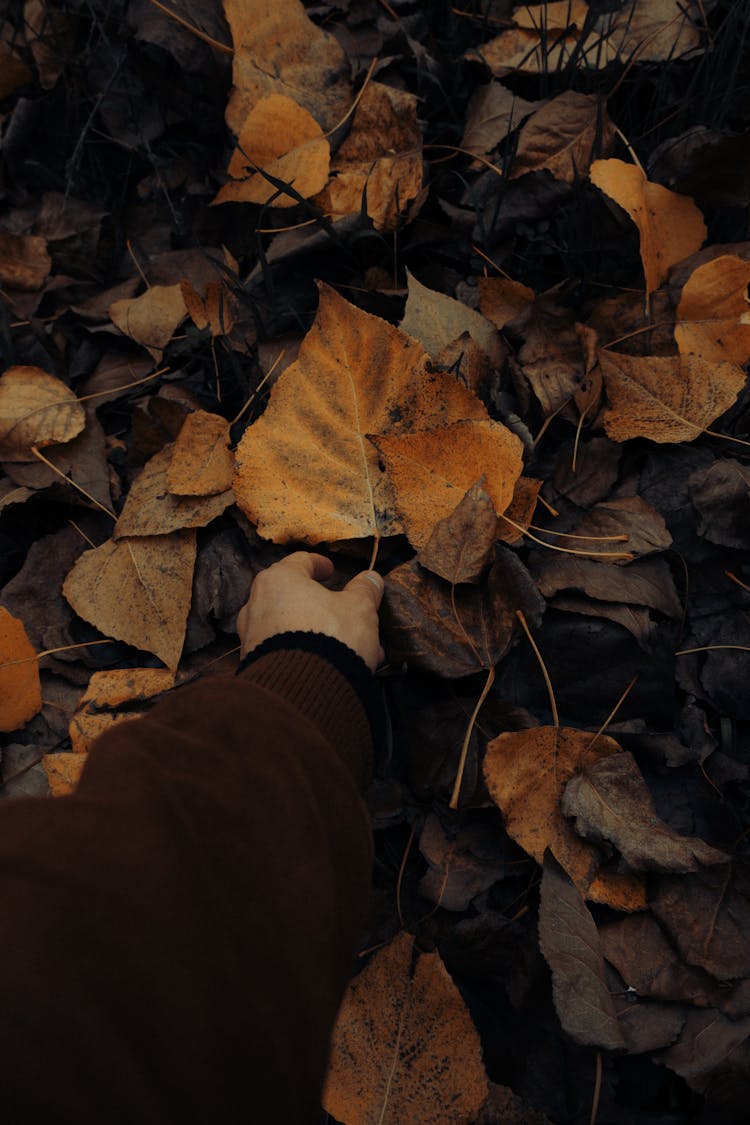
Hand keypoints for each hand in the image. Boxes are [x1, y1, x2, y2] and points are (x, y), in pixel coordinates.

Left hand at [236, 551, 384, 671]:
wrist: (301, 692)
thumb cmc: (330, 637)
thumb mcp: (359, 609)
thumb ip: (364, 591)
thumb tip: (371, 579)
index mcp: (278, 580)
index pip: (299, 562)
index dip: (319, 564)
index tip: (330, 570)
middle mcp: (257, 605)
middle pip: (294, 597)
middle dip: (323, 607)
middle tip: (345, 613)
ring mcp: (252, 637)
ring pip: (291, 627)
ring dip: (318, 633)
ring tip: (348, 647)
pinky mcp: (253, 665)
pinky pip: (284, 651)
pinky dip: (306, 653)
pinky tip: (332, 666)